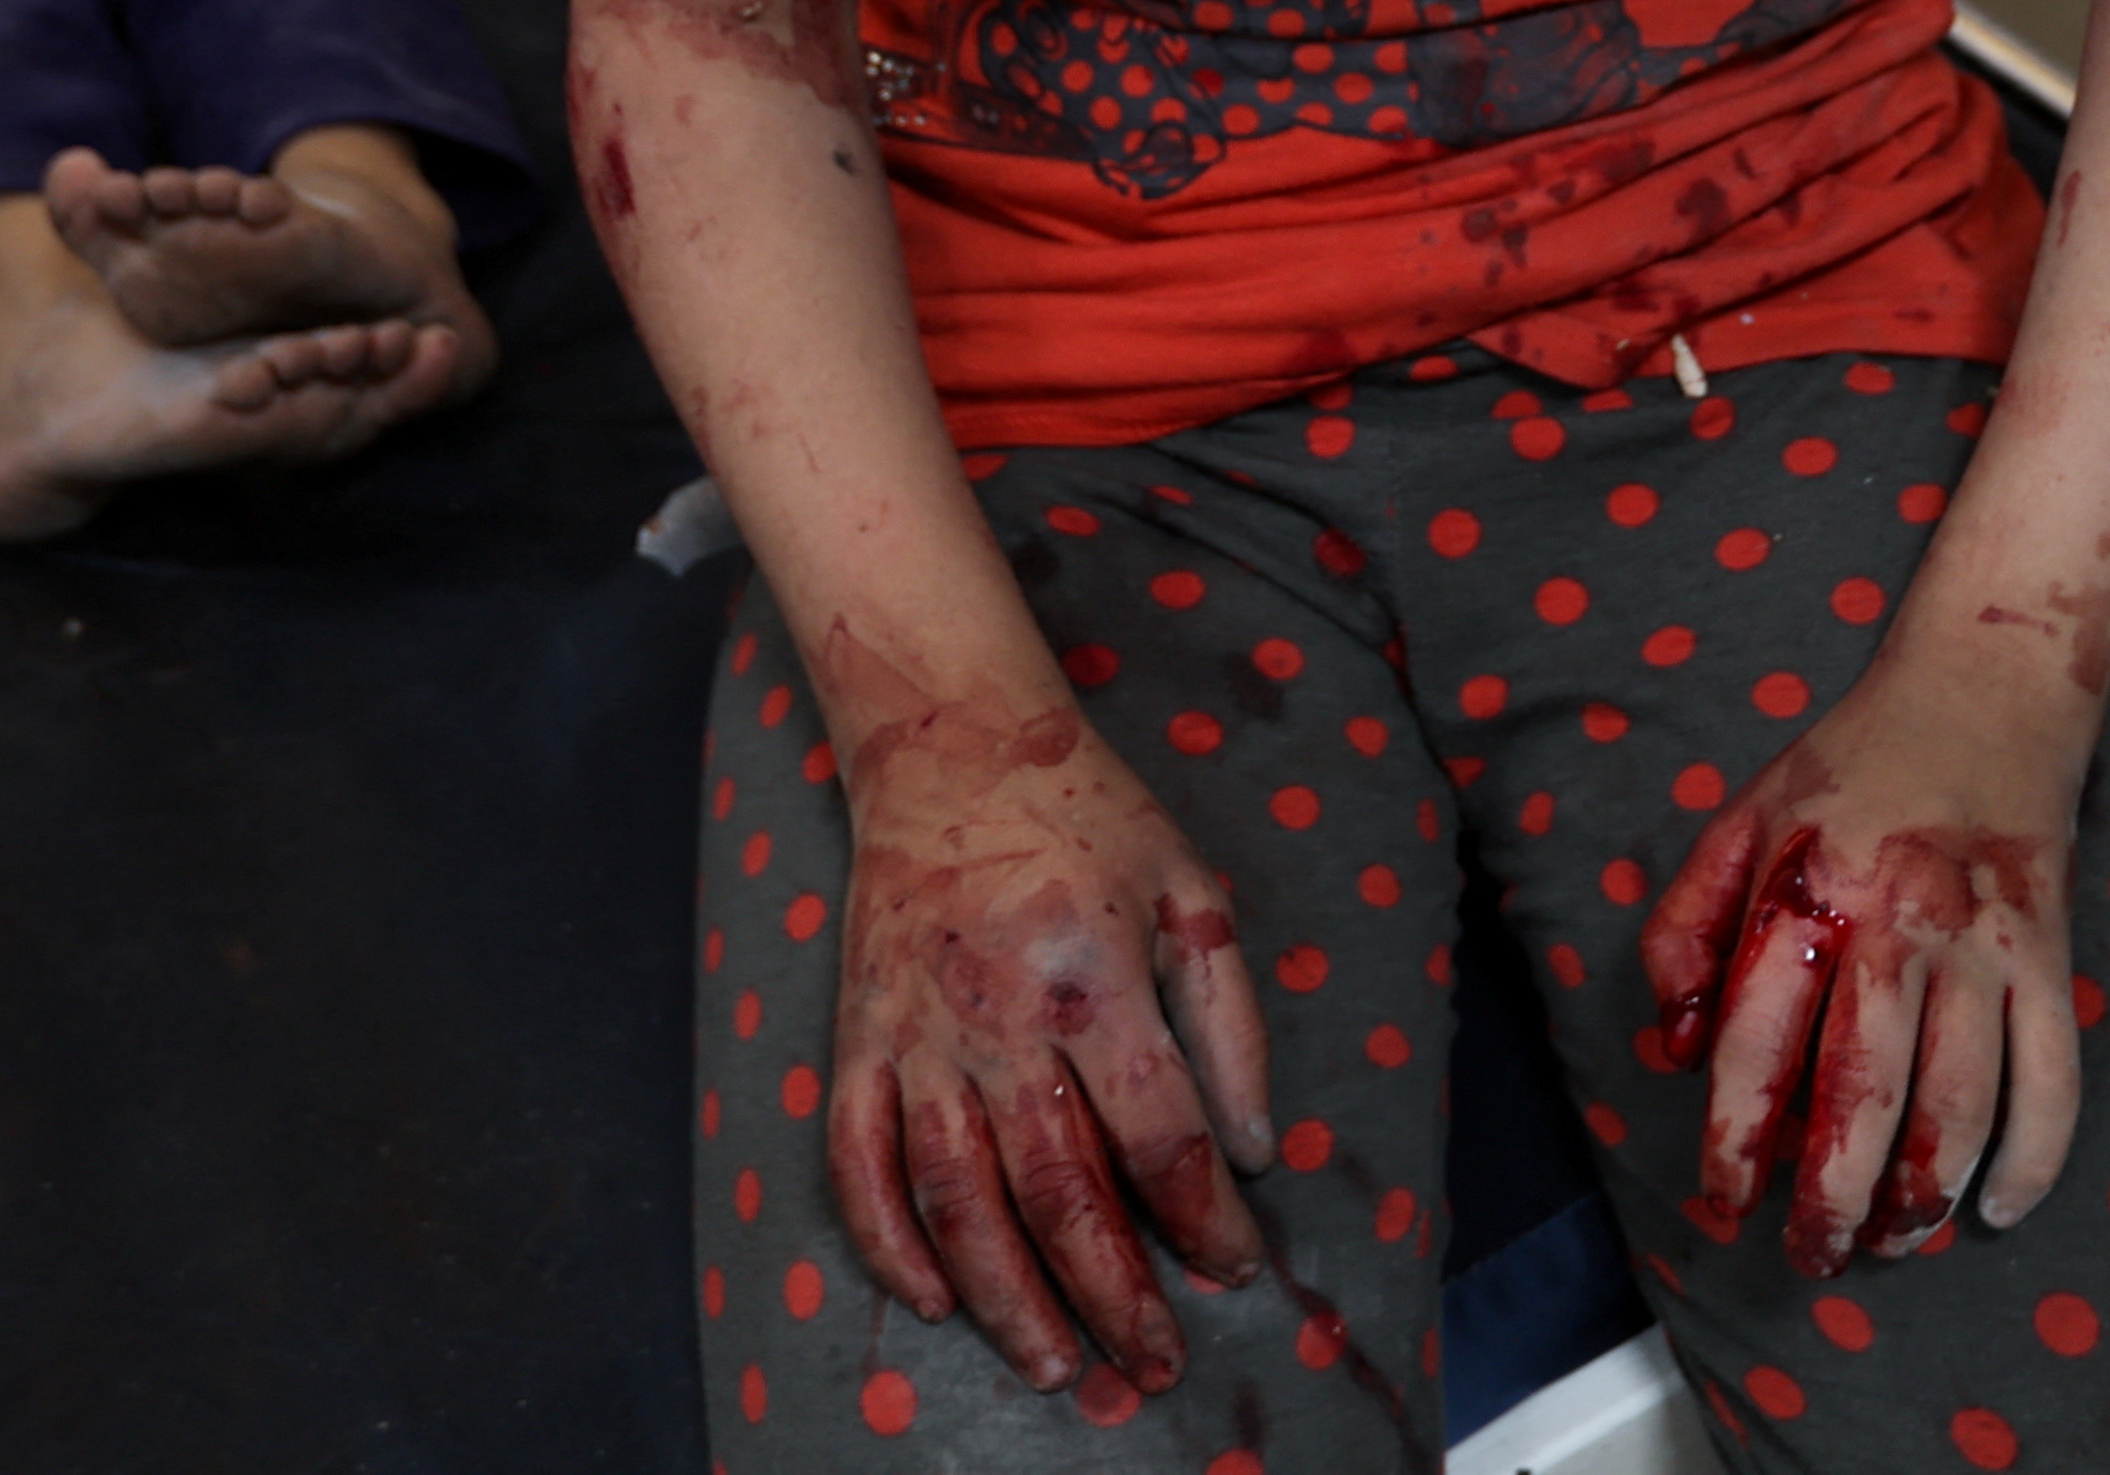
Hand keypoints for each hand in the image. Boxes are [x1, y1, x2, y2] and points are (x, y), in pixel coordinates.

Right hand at [825, 694, 1277, 1392]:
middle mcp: (1001, 1020)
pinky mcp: (858, 1036)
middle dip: (1112, 1294)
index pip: (1161, 1137)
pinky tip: (932, 1299)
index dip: (1203, 1220)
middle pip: (1060, 1191)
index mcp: (1096, 979)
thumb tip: (1251, 1150)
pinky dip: (887, 1242)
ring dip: (1005, 1296)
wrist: (948, 743)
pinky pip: (858, 1161)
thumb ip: (1228, 1022)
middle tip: (1150, 1364)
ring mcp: (918, 1034)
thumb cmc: (1085, 813)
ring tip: (1053, 1367)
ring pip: (957, 1197)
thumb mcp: (1189, 889)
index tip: (1233, 1271)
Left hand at [1636, 644, 2088, 1275]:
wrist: (1984, 690)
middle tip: (1813, 1256)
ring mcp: (1984, 947)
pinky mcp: (2050, 957)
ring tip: (1890, 1240)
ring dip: (1923, 1197)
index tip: (1721, 1202)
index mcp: (1809, 893)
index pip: (1754, 1045)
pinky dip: (2031, 1160)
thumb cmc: (1850, 766)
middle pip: (1863, 1097)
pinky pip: (2053, 1081)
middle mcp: (1898, 926)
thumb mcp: (1740, 820)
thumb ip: (1685, 928)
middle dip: (1831, 1200)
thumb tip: (1670, 1048)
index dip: (1729, 1140)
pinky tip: (1993, 1207)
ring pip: (1961, 1106)